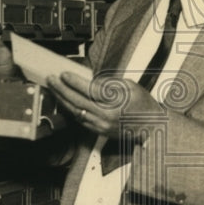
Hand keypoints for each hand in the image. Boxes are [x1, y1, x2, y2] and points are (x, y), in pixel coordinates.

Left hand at [46, 71, 161, 138]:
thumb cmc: (142, 104)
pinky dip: (69, 109)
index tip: (64, 74)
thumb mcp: (130, 86)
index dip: (75, 82)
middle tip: (52, 79)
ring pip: (76, 112)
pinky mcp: (98, 131)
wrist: (151, 127)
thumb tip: (88, 79)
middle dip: (62, 89)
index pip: (90, 90)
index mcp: (117, 102)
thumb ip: (108, 83)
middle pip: (79, 102)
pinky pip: (79, 119)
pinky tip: (63, 101)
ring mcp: (101, 125)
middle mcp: (107, 116)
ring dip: (62, 99)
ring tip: (53, 88)